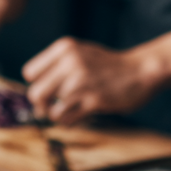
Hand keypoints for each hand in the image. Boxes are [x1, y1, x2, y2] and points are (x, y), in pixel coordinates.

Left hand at [23, 38, 160, 124]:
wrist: (141, 70)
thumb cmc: (107, 66)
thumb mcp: (79, 53)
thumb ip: (56, 67)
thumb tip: (33, 97)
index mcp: (64, 48)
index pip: (29, 73)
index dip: (37, 84)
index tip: (49, 89)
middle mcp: (70, 62)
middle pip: (35, 94)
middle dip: (41, 105)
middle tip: (52, 107)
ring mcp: (82, 82)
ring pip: (50, 111)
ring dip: (57, 116)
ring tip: (68, 112)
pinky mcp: (93, 100)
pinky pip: (67, 120)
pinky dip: (69, 122)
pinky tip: (78, 116)